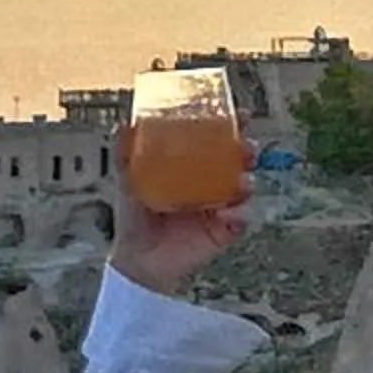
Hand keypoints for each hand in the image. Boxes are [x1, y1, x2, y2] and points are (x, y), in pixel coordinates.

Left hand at [108, 123, 252, 298]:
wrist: (138, 258)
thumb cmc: (135, 217)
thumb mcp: (129, 181)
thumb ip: (126, 154)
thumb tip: (124, 124)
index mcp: (193, 166)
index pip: (220, 140)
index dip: (234, 126)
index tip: (243, 114)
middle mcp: (211, 183)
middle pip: (240, 160)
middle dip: (248, 150)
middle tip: (246, 148)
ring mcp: (221, 206)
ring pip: (245, 187)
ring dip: (248, 182)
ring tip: (242, 182)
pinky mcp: (224, 231)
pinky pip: (241, 220)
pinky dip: (241, 216)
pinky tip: (232, 214)